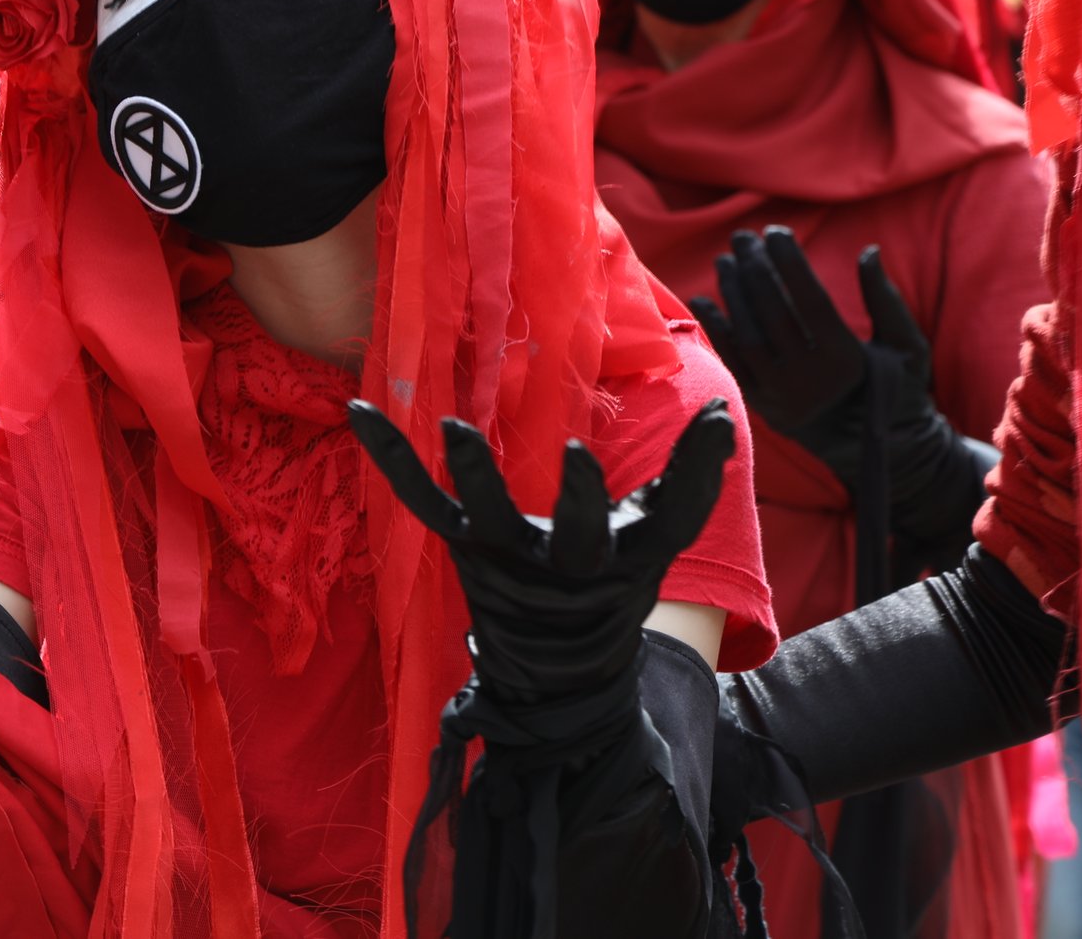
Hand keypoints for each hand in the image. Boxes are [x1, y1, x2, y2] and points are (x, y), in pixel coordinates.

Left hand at [349, 400, 734, 706]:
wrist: (555, 670)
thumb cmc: (614, 583)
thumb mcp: (656, 541)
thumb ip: (692, 479)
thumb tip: (721, 414)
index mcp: (624, 563)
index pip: (664, 523)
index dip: (682, 482)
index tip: (701, 429)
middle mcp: (565, 569)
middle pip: (577, 536)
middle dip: (583, 500)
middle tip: (574, 453)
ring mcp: (505, 558)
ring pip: (488, 519)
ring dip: (473, 475)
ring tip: (454, 427)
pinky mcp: (460, 545)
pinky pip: (421, 501)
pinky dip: (391, 457)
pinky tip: (360, 411)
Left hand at [689, 229, 984, 550]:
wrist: (880, 453)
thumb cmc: (899, 391)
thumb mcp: (906, 347)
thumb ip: (885, 299)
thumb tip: (869, 251)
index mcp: (846, 361)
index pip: (810, 300)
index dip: (790, 262)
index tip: (776, 231)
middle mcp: (810, 380)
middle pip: (773, 312)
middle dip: (755, 269)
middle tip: (743, 237)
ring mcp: (782, 397)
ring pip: (748, 335)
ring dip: (733, 294)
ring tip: (725, 260)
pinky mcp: (763, 408)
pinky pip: (733, 364)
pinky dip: (718, 331)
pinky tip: (704, 299)